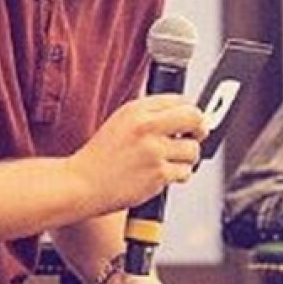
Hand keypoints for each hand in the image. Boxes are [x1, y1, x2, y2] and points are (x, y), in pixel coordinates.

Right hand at [71, 95, 205, 210]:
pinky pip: (185, 172)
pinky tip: (162, 175)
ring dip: (187, 158)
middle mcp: (146, 126)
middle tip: (197, 135)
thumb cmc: (101, 157)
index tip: (191, 120)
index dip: (190, 111)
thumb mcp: (121, 122)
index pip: (179, 100)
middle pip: (194, 118)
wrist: (82, 183)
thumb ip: (150, 115)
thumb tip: (185, 115)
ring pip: (193, 149)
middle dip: (200, 128)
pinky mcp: (158, 174)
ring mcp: (153, 151)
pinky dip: (178, 175)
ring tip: (170, 161)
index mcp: (136, 110)